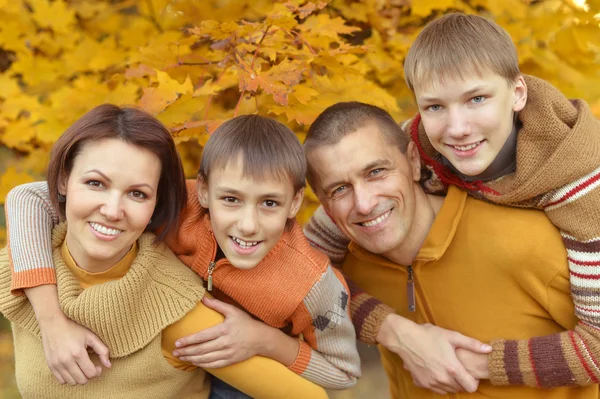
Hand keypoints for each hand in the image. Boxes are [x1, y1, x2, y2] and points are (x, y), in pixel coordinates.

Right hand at [38, 313, 110, 384]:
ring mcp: (56, 364)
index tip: (98, 366)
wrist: (53, 322)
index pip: (90, 373)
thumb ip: (102, 350)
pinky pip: (61, 381)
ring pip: (71, 382)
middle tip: (91, 368)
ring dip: (79, 378)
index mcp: (78, 353)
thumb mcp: (91, 336)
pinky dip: (68, 378)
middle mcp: (66, 361)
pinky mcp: (50, 365)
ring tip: (82, 368)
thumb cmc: (74, 328)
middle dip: (89, 376)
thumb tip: (109, 366)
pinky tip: (72, 369)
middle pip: (82, 380)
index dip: (97, 372)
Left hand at [173, 297, 274, 367]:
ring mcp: (228, 353)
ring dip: (192, 359)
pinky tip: (196, 363)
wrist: (262, 338)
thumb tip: (203, 298)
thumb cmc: (246, 323)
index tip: (177, 342)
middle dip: (186, 351)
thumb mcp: (233, 311)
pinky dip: (203, 365)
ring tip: (182, 358)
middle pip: (201, 349)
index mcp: (223, 330)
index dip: (188, 340)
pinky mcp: (231, 360)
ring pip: (206, 359)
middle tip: (175, 352)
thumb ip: (217, 304)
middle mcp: (225, 343)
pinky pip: (214, 365)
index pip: (202, 337)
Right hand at [376, 314, 490, 394]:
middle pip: (460, 389)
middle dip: (462, 381)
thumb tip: (489, 349)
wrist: (405, 338)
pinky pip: (436, 389)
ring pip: (448, 390)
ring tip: (447, 369)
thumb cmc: (428, 335)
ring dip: (451, 383)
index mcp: (452, 368)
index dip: (474, 381)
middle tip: (458, 368)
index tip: (470, 372)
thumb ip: (472, 344)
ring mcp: (431, 382)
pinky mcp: (422, 383)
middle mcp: (442, 379)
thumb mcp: (451, 336)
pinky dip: (439, 384)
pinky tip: (437, 371)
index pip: (471, 387)